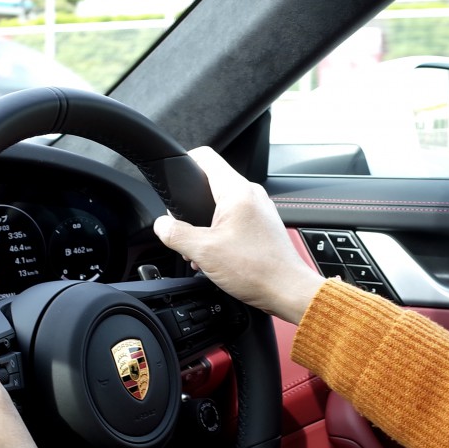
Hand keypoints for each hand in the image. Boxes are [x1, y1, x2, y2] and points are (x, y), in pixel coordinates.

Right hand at [154, 146, 323, 323]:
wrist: (287, 290)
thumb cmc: (257, 270)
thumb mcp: (203, 251)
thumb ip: (176, 234)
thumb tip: (161, 226)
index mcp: (236, 191)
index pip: (205, 157)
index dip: (184, 163)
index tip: (173, 179)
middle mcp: (250, 194)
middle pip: (210, 185)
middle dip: (192, 208)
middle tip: (185, 232)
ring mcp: (259, 209)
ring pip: (221, 206)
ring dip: (205, 226)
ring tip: (201, 251)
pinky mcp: (262, 225)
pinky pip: (234, 220)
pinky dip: (220, 233)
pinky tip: (215, 256)